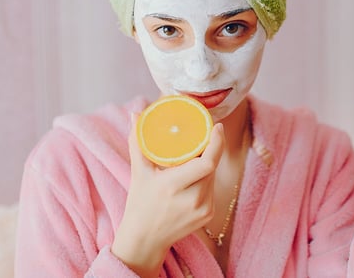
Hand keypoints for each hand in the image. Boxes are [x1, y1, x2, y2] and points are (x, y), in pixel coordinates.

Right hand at [111, 122, 224, 276]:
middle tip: (204, 134)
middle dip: (209, 149)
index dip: (216, 143)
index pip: (207, 163)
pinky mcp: (208, 215)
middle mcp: (192, 200)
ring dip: (207, 164)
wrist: (145, 239)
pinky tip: (195, 174)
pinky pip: (211, 189)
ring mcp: (202, 210)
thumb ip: (138, 142)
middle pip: (211, 167)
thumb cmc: (140, 204)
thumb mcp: (138, 173)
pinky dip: (205, 179)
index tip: (217, 127)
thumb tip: (136, 114)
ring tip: (196, 154)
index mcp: (173, 186)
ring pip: (212, 177)